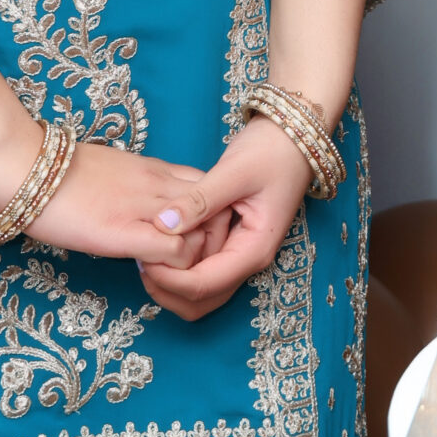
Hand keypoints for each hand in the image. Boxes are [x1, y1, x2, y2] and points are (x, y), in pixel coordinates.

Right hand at [22, 138, 219, 269]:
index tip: (195, 237)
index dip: (212, 216)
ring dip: (196, 258)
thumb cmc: (60, 170)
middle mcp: (160, 184)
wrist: (26, 164)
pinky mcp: (125, 233)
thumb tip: (143, 204)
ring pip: (203, 232)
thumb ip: (136, 184)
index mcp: (156, 168)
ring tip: (171, 271)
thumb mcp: (112, 169)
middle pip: (218, 208)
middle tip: (193, 261)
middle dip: (215, 239)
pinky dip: (173, 270)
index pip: (211, 187)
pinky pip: (174, 252)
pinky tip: (151, 274)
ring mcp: (145, 207)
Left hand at [138, 118, 313, 320]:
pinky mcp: (233, 243)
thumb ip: (199, 200)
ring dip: (172, 285)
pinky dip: (181, 270)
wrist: (294, 135)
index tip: (144, 257)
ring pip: (202, 293)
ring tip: (148, 253)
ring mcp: (241, 254)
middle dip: (167, 291)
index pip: (204, 285)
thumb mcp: (234, 171)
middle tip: (142, 261)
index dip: (170, 279)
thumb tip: (162, 224)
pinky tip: (164, 245)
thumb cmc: (272, 150)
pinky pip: (204, 272)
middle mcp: (248, 260)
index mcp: (253, 249)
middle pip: (202, 301)